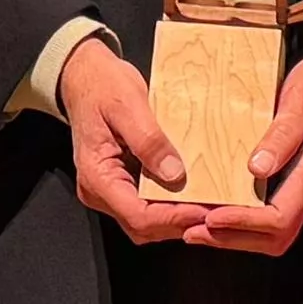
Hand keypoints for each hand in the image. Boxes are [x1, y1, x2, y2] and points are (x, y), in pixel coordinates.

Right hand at [60, 34, 208, 246]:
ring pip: (146, 222)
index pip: (137, 215)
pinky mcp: (121, 183)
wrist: (85, 77)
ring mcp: (109, 190)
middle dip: (179, 223)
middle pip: (142, 227)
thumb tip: (175, 174)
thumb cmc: (102, 86)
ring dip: (177, 218)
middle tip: (217, 211)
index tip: (205, 209)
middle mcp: (99, 191)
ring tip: (210, 206)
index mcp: (97, 176)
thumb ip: (149, 141)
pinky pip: (147, 205)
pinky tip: (195, 195)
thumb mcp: (128, 105)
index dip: (173, 218)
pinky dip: (171, 206)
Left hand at [200, 46, 302, 257]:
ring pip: (271, 234)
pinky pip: (268, 217)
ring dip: (233, 236)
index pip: (279, 218)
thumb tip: (257, 170)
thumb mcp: (301, 103)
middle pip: (274, 237)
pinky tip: (215, 212)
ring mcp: (301, 189)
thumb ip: (283, 136)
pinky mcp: (292, 184)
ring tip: (197, 228)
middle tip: (194, 231)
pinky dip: (239, 222)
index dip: (244, 223)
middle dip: (232, 239)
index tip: (212, 217)